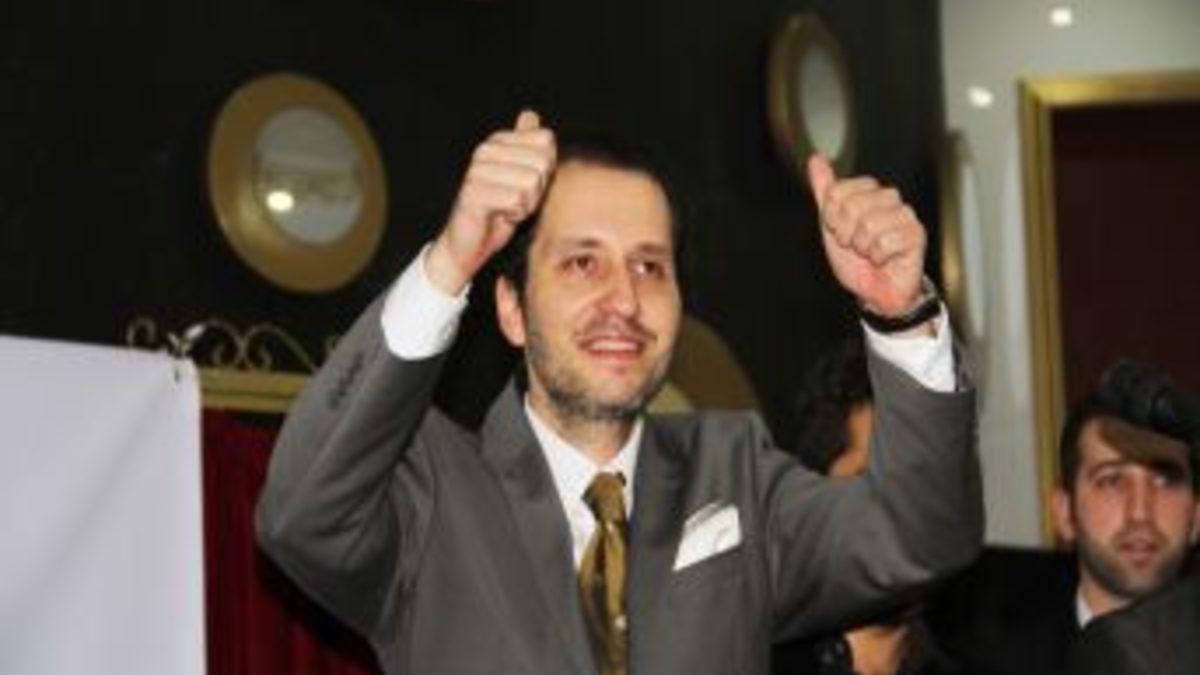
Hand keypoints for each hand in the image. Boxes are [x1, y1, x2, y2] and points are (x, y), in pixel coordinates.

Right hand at [426, 110, 556, 294]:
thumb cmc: (499, 212)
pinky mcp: (473, 191)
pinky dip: (515, 215)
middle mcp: (485, 150)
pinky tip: (499, 216)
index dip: (546, 169)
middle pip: (542, 162)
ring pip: (531, 182)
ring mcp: (477, 169)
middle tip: (516, 200)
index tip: (525, 185)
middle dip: (538, 189)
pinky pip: (516, 200)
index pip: (546, 141)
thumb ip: (527, 147)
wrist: (470, 245)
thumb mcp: (522, 177)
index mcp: (498, 141)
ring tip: (507, 209)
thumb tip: (530, 114)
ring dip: (527, 204)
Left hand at [807, 154, 925, 316]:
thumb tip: (816, 159)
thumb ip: (825, 191)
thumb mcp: (832, 224)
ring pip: (869, 224)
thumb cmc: (857, 259)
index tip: (839, 231)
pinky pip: (885, 241)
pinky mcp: (916, 234)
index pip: (837, 190)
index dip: (831, 216)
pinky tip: (884, 259)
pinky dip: (878, 257)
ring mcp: (905, 215)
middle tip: (855, 245)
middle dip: (846, 233)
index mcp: (868, 192)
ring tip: (870, 252)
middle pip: (853, 205)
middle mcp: (889, 198)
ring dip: (862, 247)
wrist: (875, 291)